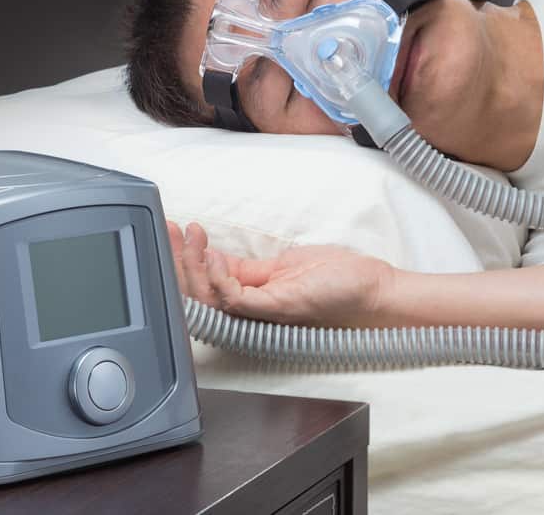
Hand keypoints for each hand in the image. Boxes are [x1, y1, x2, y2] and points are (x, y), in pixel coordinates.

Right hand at [166, 221, 395, 326]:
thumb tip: (216, 258)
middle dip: (177, 261)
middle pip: (198, 296)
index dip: (182, 259)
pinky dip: (219, 278)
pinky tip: (213, 255)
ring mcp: (263, 314)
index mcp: (252, 299)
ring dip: (192, 265)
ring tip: (191, 236)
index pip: (204, 283)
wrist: (375, 292)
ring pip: (209, 300)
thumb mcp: (284, 267)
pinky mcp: (277, 310)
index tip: (172, 231)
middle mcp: (252, 312)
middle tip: (168, 230)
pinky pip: (235, 301)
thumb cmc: (339, 281)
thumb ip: (248, 270)